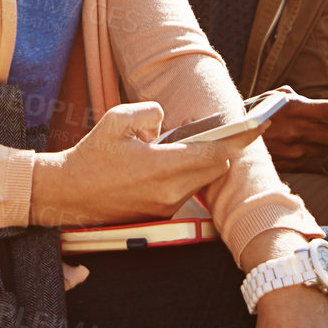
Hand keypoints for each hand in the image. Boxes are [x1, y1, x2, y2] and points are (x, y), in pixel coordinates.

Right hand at [29, 102, 260, 226]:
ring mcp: (166, 206)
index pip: (215, 154)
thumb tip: (167, 123)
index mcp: (162, 168)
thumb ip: (149, 113)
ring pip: (201, 180)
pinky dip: (184, 174)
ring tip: (178, 144)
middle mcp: (169, 192)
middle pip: (216, 169)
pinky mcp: (159, 214)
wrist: (69, 193)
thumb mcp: (116, 120)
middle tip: (214, 130)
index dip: (238, 139)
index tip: (258, 126)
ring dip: (199, 161)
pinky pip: (185, 189)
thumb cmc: (91, 155)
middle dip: (220, 149)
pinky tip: (164, 161)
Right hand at [261, 87, 327, 170]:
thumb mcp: (275, 98)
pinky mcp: (289, 164)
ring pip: (326, 150)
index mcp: (294, 109)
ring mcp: (292, 150)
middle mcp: (296, 130)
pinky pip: (311, 160)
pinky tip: (322, 150)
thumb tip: (320, 106)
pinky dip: (318, 154)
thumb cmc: (255, 111)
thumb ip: (299, 100)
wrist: (230, 136)